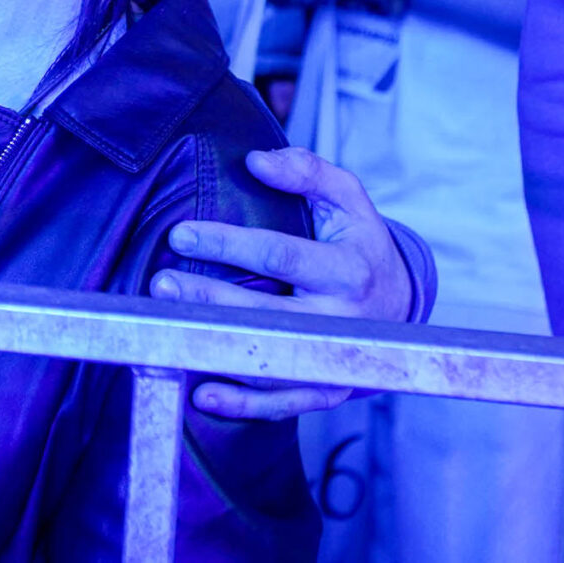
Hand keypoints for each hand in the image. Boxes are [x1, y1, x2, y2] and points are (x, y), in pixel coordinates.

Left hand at [153, 146, 417, 420]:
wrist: (402, 306)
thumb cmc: (361, 244)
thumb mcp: (348, 199)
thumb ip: (307, 171)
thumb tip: (256, 160)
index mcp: (348, 268)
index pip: (279, 254)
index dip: (228, 245)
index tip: (180, 235)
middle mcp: (342, 320)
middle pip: (265, 312)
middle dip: (208, 298)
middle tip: (161, 283)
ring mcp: (333, 360)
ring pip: (268, 362)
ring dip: (215, 350)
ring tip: (168, 329)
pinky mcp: (327, 391)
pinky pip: (281, 403)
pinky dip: (241, 404)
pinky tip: (201, 391)